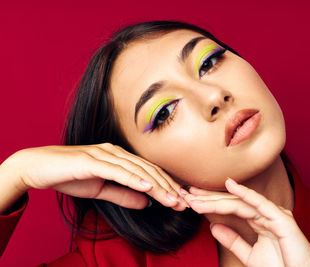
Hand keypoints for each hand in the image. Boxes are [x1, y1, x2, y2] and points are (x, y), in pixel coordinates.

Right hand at [0, 143, 186, 210]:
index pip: (148, 172)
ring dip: (156, 186)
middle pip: (148, 171)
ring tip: (172, 199)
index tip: (180, 201)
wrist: (39, 168)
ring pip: (137, 171)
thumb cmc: (70, 176)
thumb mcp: (101, 189)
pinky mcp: (91, 161)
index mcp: (119, 158)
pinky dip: (134, 179)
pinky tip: (148, 188)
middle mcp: (116, 153)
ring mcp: (104, 154)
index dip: (166, 186)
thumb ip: (123, 194)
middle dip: (168, 187)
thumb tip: (145, 202)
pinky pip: (117, 171)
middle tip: (184, 203)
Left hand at [184, 178, 309, 266]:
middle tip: (187, 192)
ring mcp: (274, 214)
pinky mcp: (282, 219)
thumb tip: (213, 227)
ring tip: (196, 195)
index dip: (210, 203)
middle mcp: (266, 213)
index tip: (191, 200)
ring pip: (240, 202)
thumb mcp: (250, 255)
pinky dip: (245, 193)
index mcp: (259, 219)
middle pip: (232, 201)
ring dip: (217, 199)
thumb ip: (233, 240)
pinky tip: (231, 185)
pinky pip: (260, 204)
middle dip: (208, 197)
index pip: (230, 207)